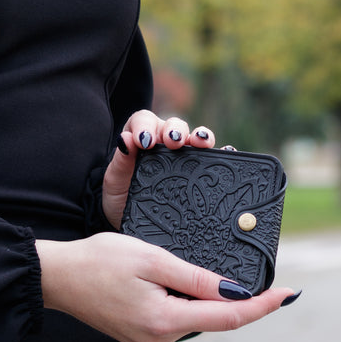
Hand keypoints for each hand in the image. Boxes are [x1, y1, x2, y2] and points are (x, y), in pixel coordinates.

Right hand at [38, 232, 299, 341]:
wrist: (57, 277)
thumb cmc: (100, 260)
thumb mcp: (152, 258)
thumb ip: (196, 277)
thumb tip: (237, 291)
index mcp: (164, 320)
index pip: (228, 316)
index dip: (262, 306)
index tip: (289, 293)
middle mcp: (159, 340)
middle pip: (212, 316)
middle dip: (225, 292)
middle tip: (216, 264)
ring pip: (193, 316)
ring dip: (197, 294)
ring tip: (161, 266)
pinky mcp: (142, 339)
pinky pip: (175, 318)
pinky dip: (180, 300)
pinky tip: (156, 280)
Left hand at [101, 110, 215, 229]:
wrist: (132, 221)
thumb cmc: (121, 197)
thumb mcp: (114, 181)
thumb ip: (120, 161)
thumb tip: (126, 139)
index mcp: (141, 137)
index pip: (144, 120)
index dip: (146, 126)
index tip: (144, 142)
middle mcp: (164, 142)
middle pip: (174, 125)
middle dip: (175, 130)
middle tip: (173, 142)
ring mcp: (184, 155)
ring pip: (196, 137)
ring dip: (200, 136)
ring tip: (200, 143)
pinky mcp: (199, 170)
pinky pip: (213, 157)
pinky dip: (222, 152)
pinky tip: (226, 153)